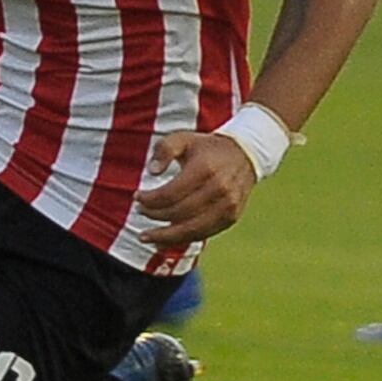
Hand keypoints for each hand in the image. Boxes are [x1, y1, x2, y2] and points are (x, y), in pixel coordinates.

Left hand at [134, 131, 258, 246]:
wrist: (245, 155)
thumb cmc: (206, 148)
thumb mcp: (183, 138)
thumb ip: (164, 149)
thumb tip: (152, 171)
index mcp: (205, 170)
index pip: (170, 194)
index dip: (150, 199)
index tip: (136, 196)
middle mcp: (219, 190)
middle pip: (179, 213)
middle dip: (154, 215)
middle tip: (139, 211)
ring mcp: (228, 206)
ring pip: (192, 229)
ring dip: (165, 236)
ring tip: (145, 237)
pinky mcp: (231, 218)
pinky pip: (204, 234)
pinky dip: (182, 239)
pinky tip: (163, 242)